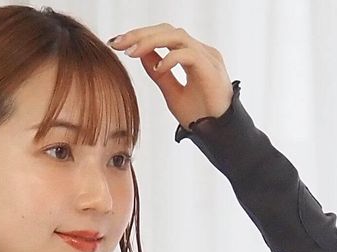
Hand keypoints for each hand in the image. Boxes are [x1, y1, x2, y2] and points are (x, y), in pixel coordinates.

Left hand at [107, 23, 233, 133]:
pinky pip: (187, 54)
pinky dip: (170, 59)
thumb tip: (141, 55)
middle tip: (117, 42)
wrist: (219, 135)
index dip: (140, 37)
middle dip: (140, 34)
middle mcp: (200, 51)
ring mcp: (207, 56)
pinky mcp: (211, 67)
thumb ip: (159, 74)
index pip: (164, 36)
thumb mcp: (172, 93)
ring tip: (130, 52)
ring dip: (150, 41)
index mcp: (191, 55)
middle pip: (167, 31)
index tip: (117, 44)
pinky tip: (156, 67)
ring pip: (176, 37)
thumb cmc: (200, 117)